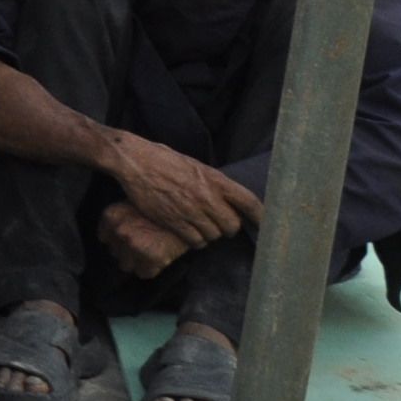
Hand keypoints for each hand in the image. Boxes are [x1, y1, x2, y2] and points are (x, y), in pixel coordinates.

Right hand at [97, 132, 258, 252]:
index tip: (265, 224)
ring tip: (200, 228)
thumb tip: (224, 196)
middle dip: (227, 228)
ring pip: (213, 235)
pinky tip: (189, 234)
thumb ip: (212, 183)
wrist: (135, 161)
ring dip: (209, 235)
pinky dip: (195, 241)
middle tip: (219, 225)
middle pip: (232, 225)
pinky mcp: (174, 221)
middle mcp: (207, 197)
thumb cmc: (163, 159)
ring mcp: (191, 211)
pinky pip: (195, 241)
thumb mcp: (195, 165)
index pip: (249, 201)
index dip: (260, 216)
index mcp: (215, 179)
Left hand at [98, 198, 188, 280]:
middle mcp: (119, 230)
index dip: (118, 240)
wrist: (194, 211)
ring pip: (126, 266)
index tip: (131, 238)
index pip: (104, 238)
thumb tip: (118, 232)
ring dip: (137, 262)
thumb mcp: (138, 204)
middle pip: (115, 252)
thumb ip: (125, 217)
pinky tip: (160, 258)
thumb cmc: (167, 206)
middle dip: (127, 251)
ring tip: (151, 253)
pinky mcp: (151, 258)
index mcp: (112, 215)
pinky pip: (144, 273)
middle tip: (144, 246)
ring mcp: (134, 245)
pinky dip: (151, 269)